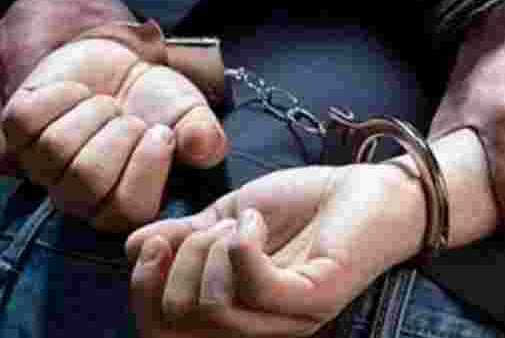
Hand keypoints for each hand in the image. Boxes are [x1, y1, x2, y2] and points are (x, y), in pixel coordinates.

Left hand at [0, 0, 228, 231]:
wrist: (126, 66)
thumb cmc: (161, 102)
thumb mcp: (193, 116)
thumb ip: (205, 136)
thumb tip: (201, 147)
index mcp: (125, 204)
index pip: (127, 210)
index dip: (146, 168)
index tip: (163, 131)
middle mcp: (80, 196)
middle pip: (85, 182)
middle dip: (118, 135)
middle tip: (132, 116)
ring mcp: (44, 167)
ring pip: (54, 149)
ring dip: (91, 112)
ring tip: (108, 103)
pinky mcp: (16, 134)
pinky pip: (24, 120)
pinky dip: (58, 96)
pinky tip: (78, 93)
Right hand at [126, 163, 427, 337]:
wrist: (364, 188)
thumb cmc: (302, 206)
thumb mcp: (226, 217)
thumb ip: (183, 235)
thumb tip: (131, 247)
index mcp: (234, 314)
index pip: (164, 331)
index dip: (143, 289)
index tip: (152, 241)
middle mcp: (259, 328)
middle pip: (180, 323)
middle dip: (178, 261)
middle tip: (213, 226)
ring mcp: (289, 318)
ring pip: (213, 307)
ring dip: (211, 248)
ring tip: (241, 222)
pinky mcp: (314, 298)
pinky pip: (254, 285)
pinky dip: (241, 243)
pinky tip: (256, 220)